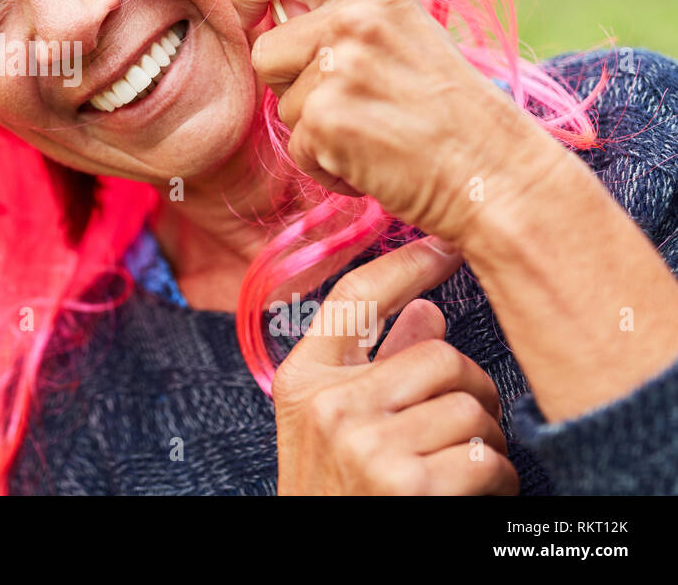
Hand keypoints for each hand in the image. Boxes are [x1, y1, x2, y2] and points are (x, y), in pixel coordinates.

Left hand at [231, 0, 564, 244]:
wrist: (493, 172)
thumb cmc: (451, 111)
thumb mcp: (406, 35)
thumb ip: (347, 16)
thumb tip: (273, 12)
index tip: (249, 10)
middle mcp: (354, 20)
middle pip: (266, 50)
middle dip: (292, 85)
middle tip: (354, 103)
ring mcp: (338, 69)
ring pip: (280, 104)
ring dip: (315, 130)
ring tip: (373, 133)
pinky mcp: (326, 119)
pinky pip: (295, 148)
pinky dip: (325, 166)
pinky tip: (372, 161)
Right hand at [273, 237, 518, 494]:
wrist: (320, 566)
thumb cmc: (333, 496)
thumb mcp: (331, 428)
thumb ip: (373, 366)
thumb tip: (425, 310)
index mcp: (302, 382)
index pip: (354, 298)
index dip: (406, 263)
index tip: (445, 246)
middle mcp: (329, 406)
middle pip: (440, 354)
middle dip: (470, 389)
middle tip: (464, 423)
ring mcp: (366, 444)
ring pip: (470, 404)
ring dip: (485, 437)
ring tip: (461, 464)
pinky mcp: (407, 486)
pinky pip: (487, 456)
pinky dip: (496, 478)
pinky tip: (471, 493)